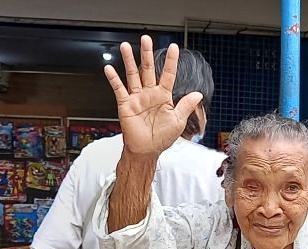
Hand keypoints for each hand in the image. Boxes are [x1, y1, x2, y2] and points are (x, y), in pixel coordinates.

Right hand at [103, 36, 202, 155]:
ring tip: (126, 46)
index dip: (171, 61)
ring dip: (129, 61)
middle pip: (148, 69)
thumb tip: (198, 94)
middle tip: (146, 38)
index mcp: (163, 96)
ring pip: (133, 75)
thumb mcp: (179, 121)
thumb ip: (187, 106)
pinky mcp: (126, 105)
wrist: (146, 151)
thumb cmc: (161, 138)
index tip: (174, 47)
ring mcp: (137, 98)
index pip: (168, 74)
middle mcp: (149, 93)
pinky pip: (119, 90)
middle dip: (147, 54)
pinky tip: (109, 69)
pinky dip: (114, 79)